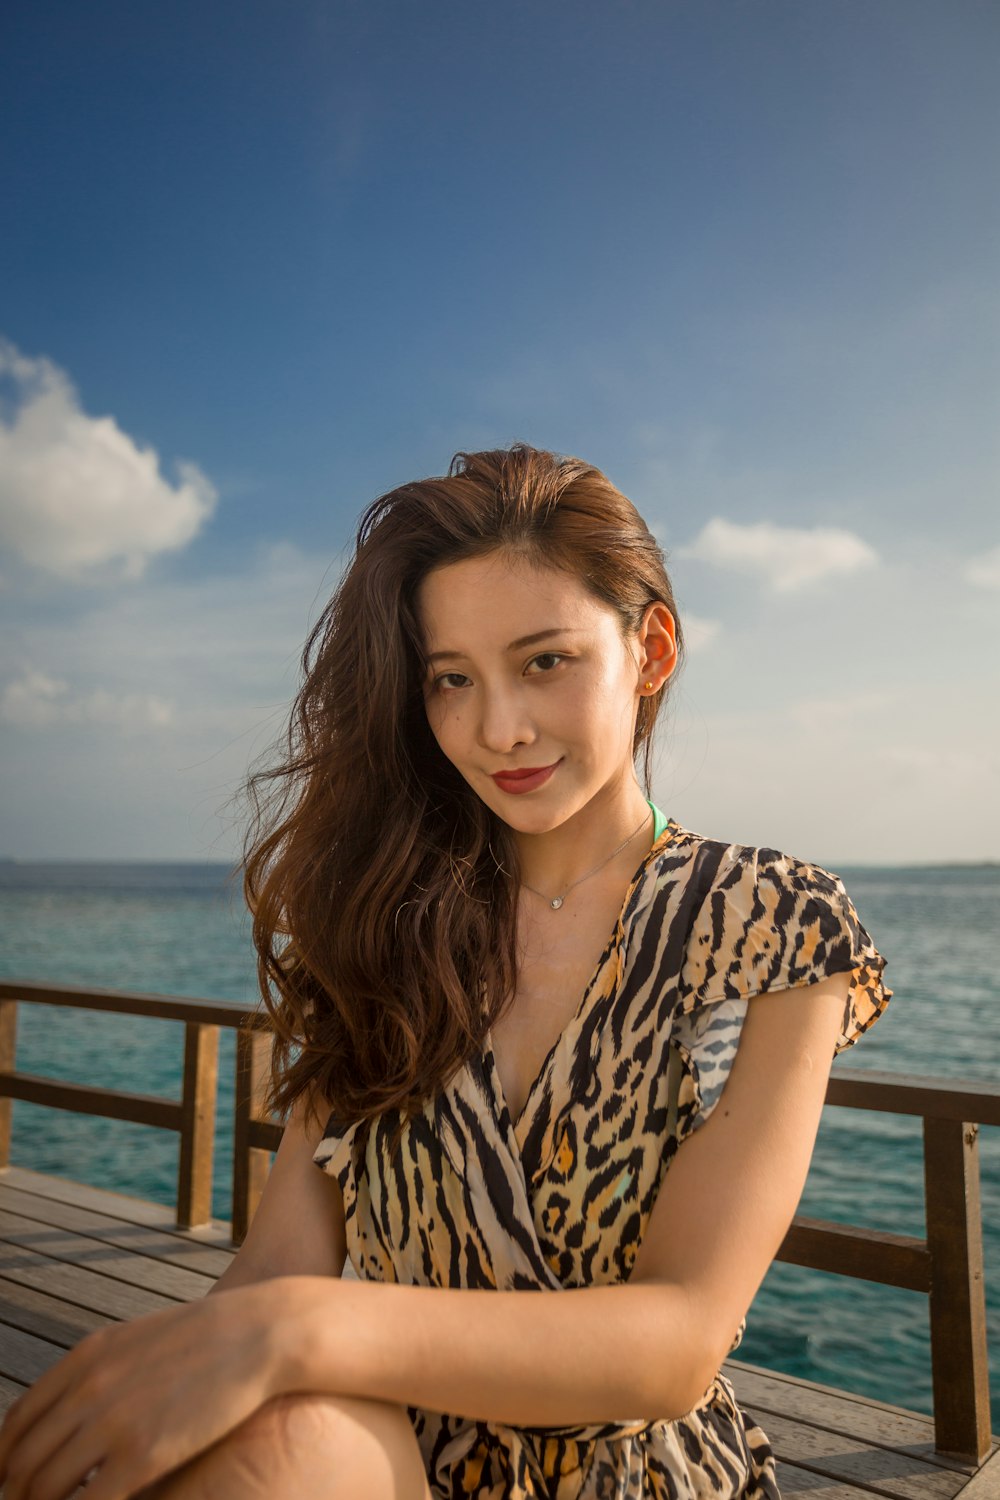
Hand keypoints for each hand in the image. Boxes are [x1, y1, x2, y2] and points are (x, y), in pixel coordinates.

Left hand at [0, 1281, 289, 1499]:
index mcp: (84, 1359)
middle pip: (22, 1460)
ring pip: (44, 1488)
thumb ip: (97, 1374)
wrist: (260, 1333)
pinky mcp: (143, 1455)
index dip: (5, 1461)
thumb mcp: (137, 1341)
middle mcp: (88, 1388)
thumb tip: (70, 1416)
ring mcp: (113, 1422)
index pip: (16, 1423)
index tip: (13, 1482)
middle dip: (17, 1494)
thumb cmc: (205, 1339)